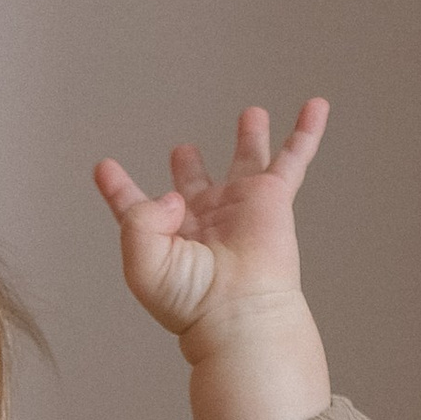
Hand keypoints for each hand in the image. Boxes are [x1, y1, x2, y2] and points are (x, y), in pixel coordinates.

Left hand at [92, 98, 331, 419]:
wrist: (236, 313)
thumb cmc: (190, 299)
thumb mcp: (141, 260)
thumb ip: (138, 218)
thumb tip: (174, 195)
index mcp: (165, 237)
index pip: (136, 206)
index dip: (119, 187)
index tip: (103, 167)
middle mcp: (203, 220)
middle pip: (195, 183)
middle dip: (189, 166)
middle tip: (184, 152)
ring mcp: (239, 207)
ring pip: (246, 161)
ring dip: (249, 138)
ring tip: (251, 115)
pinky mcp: (272, 199)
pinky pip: (294, 157)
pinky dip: (307, 132)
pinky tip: (317, 107)